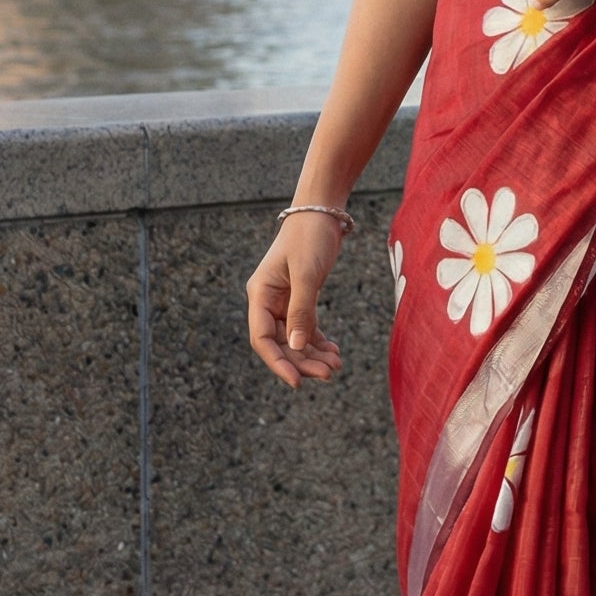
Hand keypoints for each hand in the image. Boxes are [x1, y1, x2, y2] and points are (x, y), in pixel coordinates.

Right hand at [247, 214, 346, 389]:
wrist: (322, 213)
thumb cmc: (309, 237)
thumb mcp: (306, 274)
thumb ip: (301, 311)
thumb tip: (296, 347)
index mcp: (260, 295)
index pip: (261, 339)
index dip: (277, 363)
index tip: (297, 382)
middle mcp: (268, 301)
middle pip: (280, 343)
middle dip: (303, 361)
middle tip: (329, 373)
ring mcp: (283, 301)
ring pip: (294, 338)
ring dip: (313, 355)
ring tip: (336, 365)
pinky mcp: (300, 298)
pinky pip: (306, 328)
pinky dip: (319, 341)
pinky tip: (334, 351)